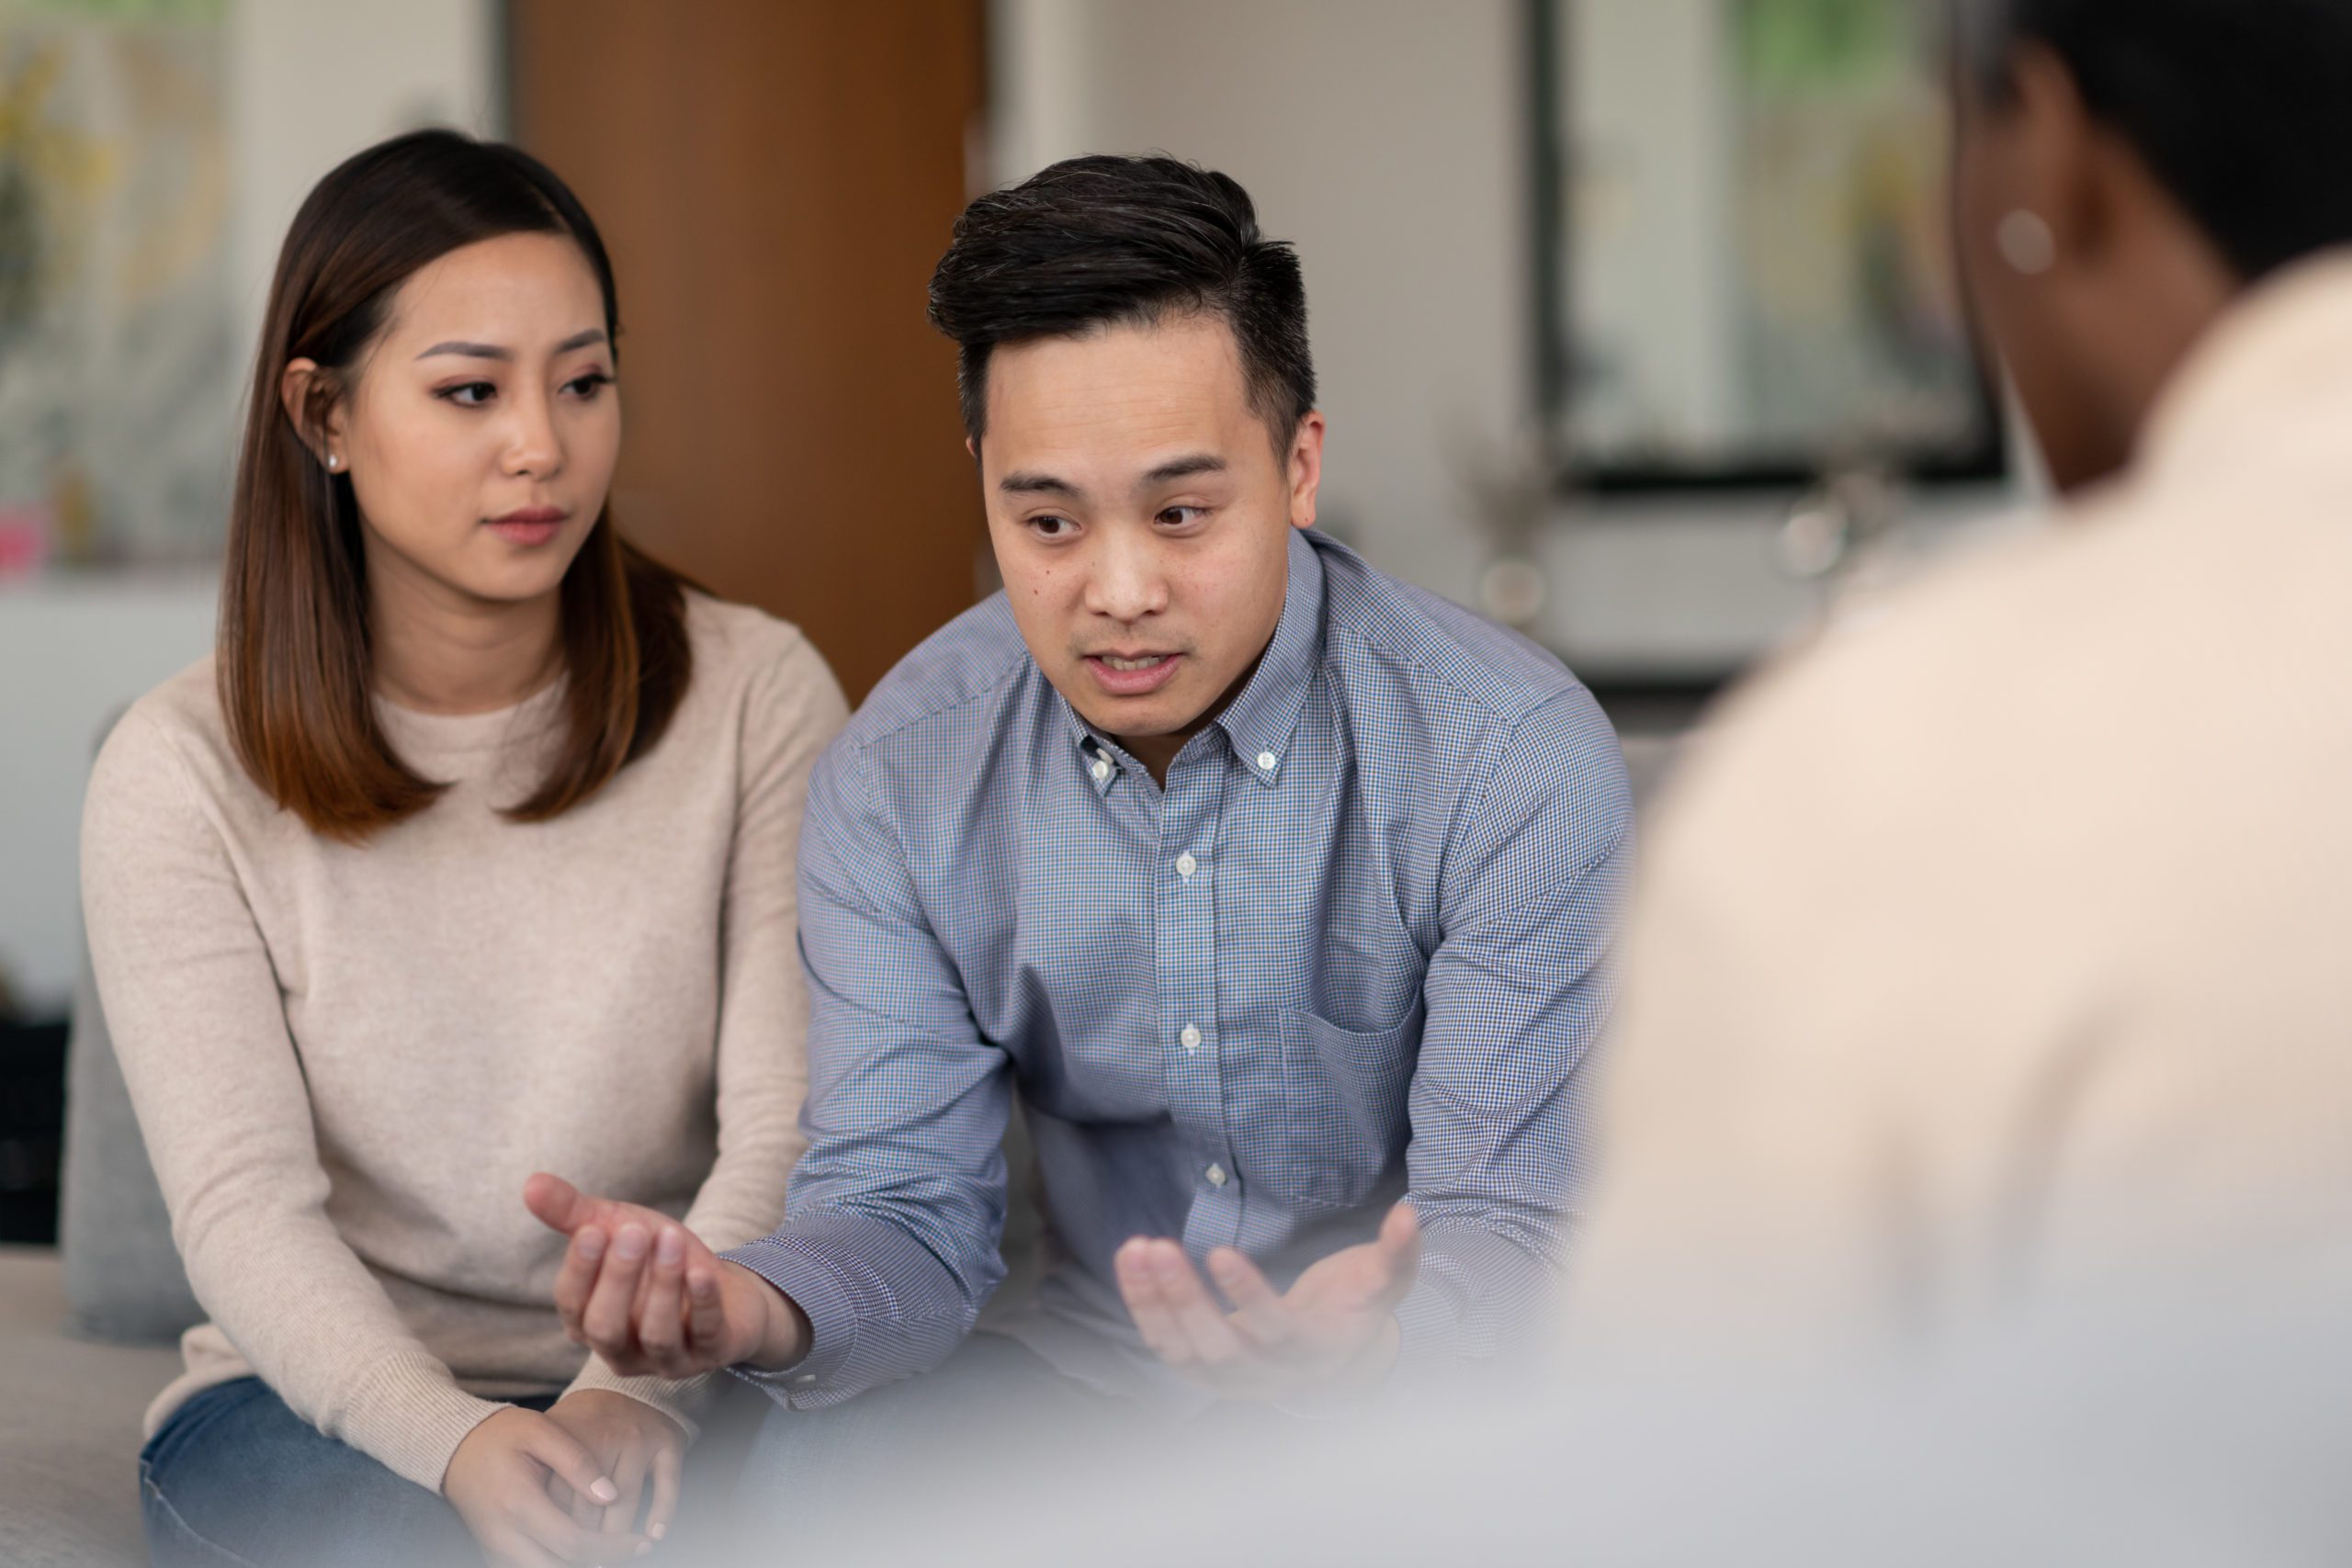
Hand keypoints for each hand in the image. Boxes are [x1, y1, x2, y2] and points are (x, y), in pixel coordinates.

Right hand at [443, 1406, 642, 1566]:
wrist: (454, 1447)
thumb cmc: (501, 1434)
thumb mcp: (541, 1431)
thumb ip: (578, 1462)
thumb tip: (611, 1496)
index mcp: (519, 1504)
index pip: (574, 1543)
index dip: (613, 1549)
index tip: (641, 1543)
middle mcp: (503, 1535)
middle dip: (600, 1565)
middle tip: (634, 1552)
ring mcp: (494, 1548)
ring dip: (579, 1566)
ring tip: (613, 1552)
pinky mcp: (492, 1552)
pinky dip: (557, 1564)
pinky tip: (585, 1553)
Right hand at [524, 1173, 807, 1377]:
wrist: (722, 1285)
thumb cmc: (655, 1258)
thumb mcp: (615, 1228)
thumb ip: (573, 1213)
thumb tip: (531, 1183)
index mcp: (588, 1323)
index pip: (572, 1304)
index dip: (580, 1269)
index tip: (593, 1230)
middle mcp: (621, 1350)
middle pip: (605, 1328)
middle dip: (618, 1279)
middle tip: (632, 1232)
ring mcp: (666, 1359)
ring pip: (656, 1335)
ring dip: (662, 1286)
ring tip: (670, 1238)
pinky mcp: (710, 1353)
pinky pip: (705, 1335)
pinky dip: (703, 1303)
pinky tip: (702, 1271)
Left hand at [542, 1391, 685, 1546]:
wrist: (623, 1390)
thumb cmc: (580, 1431)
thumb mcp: (555, 1445)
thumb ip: (548, 1484)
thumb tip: (545, 1538)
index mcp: (568, 1438)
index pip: (559, 1498)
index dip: (560, 1529)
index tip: (562, 1550)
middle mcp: (604, 1435)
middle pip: (593, 1503)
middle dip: (589, 1539)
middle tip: (590, 1560)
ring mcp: (638, 1437)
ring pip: (627, 1500)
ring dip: (621, 1536)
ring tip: (614, 1555)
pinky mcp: (667, 1441)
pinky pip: (667, 1484)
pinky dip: (662, 1512)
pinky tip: (654, 1535)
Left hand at [1114, 1201, 1420, 1403]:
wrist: (1332, 1350)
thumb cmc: (1356, 1306)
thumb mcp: (1384, 1280)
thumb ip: (1397, 1252)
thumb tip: (1409, 1213)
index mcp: (1317, 1353)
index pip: (1278, 1332)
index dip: (1248, 1296)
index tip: (1219, 1251)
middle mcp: (1271, 1376)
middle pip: (1220, 1348)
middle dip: (1185, 1299)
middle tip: (1159, 1247)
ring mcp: (1234, 1380)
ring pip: (1185, 1353)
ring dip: (1154, 1303)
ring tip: (1136, 1249)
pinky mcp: (1205, 1371)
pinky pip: (1166, 1346)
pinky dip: (1144, 1307)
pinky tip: (1131, 1263)